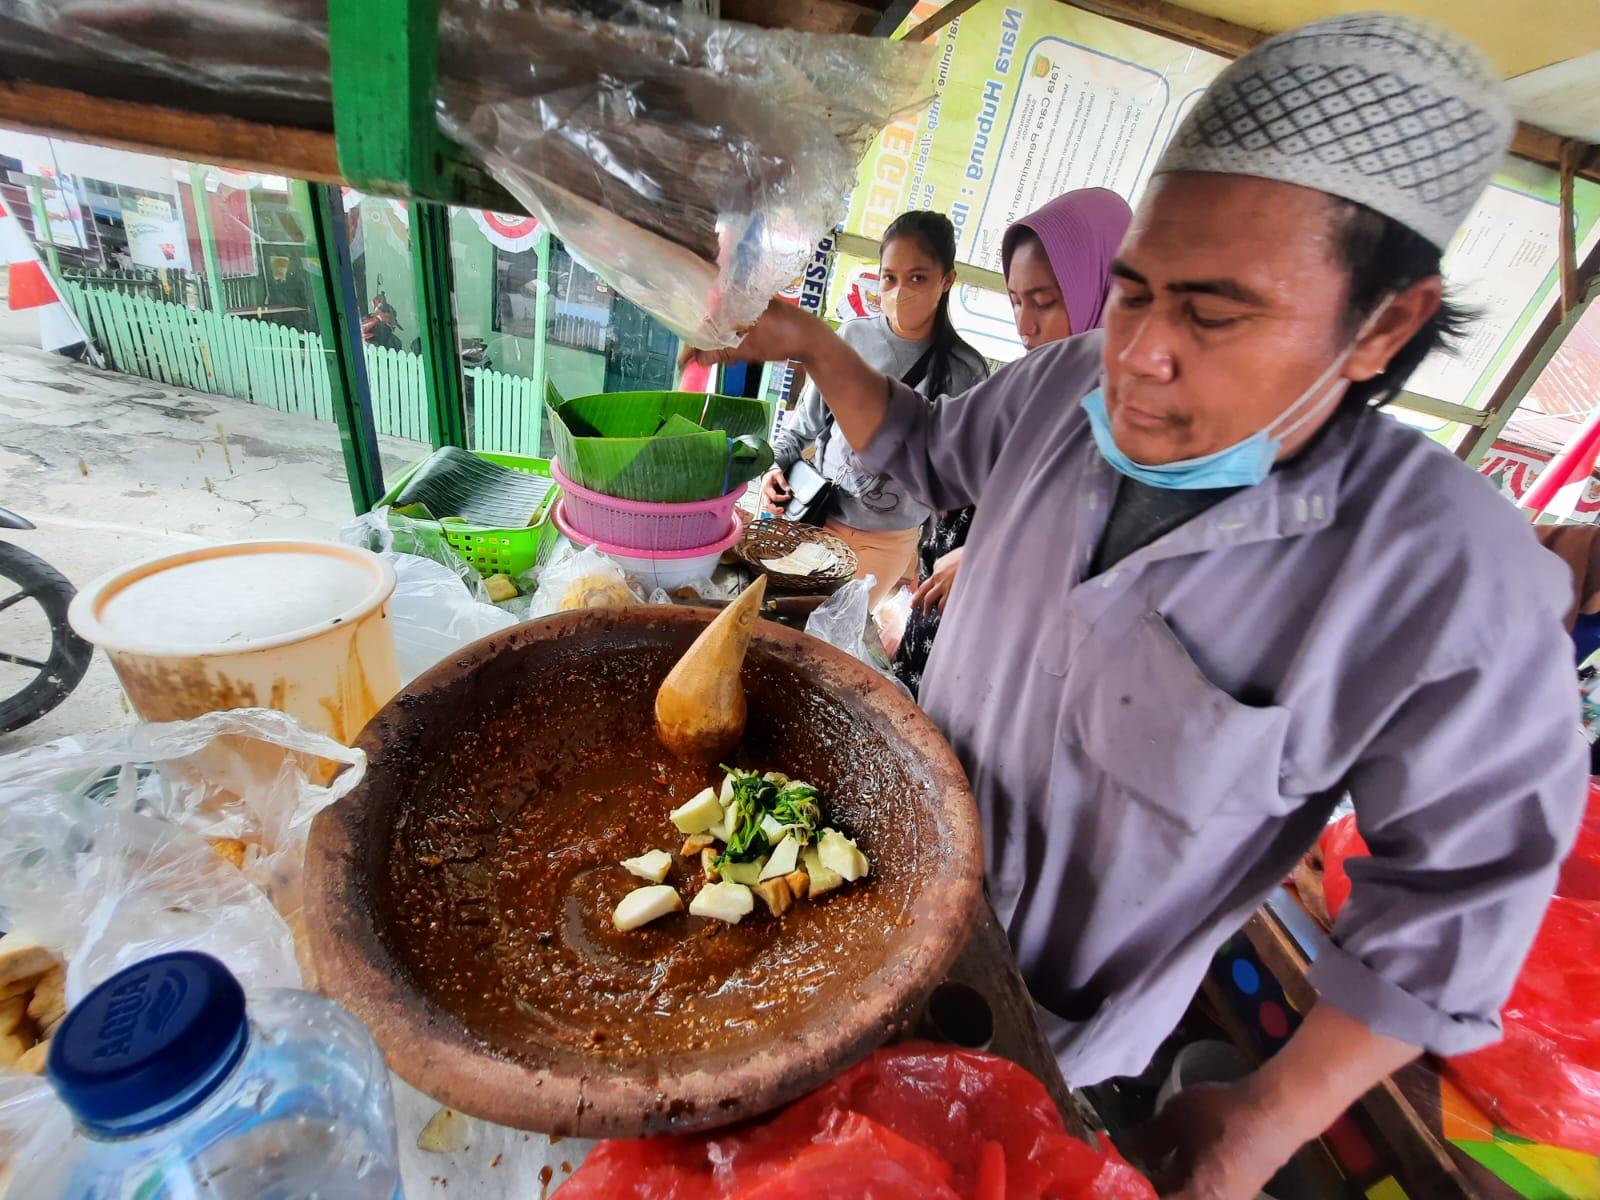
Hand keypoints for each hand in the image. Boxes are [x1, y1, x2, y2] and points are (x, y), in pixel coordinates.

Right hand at [683, 300, 823, 368]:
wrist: (811, 337)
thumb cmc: (780, 340)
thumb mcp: (748, 349)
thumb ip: (721, 353)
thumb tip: (697, 361)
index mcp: (733, 300)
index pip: (704, 321)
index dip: (692, 342)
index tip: (683, 360)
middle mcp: (737, 297)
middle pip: (710, 320)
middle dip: (701, 342)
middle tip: (692, 361)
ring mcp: (747, 303)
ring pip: (722, 323)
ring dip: (715, 340)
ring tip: (706, 358)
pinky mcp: (756, 310)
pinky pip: (734, 323)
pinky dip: (728, 337)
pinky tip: (725, 350)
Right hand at [761, 469, 791, 515]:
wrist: (768, 473)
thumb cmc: (772, 473)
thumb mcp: (778, 473)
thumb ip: (782, 481)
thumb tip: (787, 489)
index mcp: (766, 487)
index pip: (774, 496)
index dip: (782, 498)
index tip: (788, 496)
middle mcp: (764, 493)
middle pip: (767, 505)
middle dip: (775, 509)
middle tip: (783, 509)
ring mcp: (765, 496)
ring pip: (767, 507)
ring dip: (774, 511)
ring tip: (782, 511)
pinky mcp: (767, 498)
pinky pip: (769, 506)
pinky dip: (774, 510)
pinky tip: (780, 510)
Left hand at [913, 546, 963, 613]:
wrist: (978, 557)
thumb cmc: (969, 555)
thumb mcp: (952, 557)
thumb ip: (946, 566)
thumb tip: (944, 573)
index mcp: (938, 566)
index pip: (927, 580)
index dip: (924, 588)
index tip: (923, 593)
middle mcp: (938, 576)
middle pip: (923, 591)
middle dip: (916, 600)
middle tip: (913, 606)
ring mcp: (945, 586)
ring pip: (931, 600)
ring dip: (928, 608)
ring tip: (928, 614)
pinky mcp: (953, 593)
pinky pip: (944, 605)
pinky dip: (942, 610)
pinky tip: (942, 614)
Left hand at [1133, 1083, 1292, 1199]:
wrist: (1278, 1110)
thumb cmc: (1223, 1116)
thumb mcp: (1176, 1120)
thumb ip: (1146, 1139)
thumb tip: (1122, 1149)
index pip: (1150, 1199)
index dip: (1127, 1189)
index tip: (1114, 1172)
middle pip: (1169, 1198)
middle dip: (1146, 1186)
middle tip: (1126, 1167)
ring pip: (1184, 1195)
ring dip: (1165, 1183)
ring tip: (1145, 1162)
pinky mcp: (1236, 1191)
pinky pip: (1199, 1192)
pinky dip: (1182, 1180)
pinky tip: (1172, 1159)